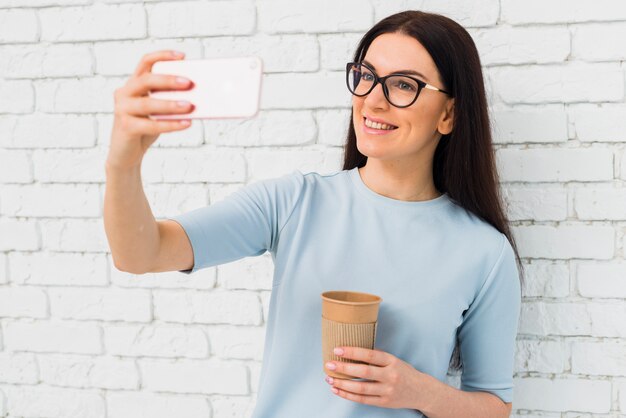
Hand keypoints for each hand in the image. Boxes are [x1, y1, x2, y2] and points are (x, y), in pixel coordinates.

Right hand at [107, 50, 194, 169]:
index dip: (162, 56)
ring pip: (148, 103)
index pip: (146, 62)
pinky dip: (170, 124)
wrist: (126, 154)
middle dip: (169, 80)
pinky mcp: (126, 127)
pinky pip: (151, 125)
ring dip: (171, 104)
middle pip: (146, 80)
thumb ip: (169, 101)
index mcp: (133, 84)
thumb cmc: (145, 129)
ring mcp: (122, 109)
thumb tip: (197, 98)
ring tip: (190, 105)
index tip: (182, 56)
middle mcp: (125, 93)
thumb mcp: (157, 112)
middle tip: (189, 83)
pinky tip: (186, 124)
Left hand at [324, 346, 428, 409]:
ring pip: (361, 388)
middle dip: (344, 368)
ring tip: (329, 379)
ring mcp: (387, 391)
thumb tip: (353, 350)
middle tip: (329, 365)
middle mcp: (390, 376)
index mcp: (392, 361)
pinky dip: (348, 395)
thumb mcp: (394, 360)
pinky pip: (363, 399)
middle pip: (363, 372)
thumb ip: (377, 356)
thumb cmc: (404, 372)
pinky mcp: (384, 402)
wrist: (422, 391)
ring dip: (342, 384)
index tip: (337, 349)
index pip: (369, 355)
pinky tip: (338, 390)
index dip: (352, 352)